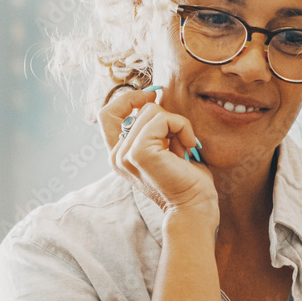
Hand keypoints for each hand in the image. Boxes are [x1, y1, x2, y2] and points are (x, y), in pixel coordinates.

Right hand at [98, 85, 217, 218]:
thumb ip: (151, 127)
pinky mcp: (139, 152)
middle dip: (166, 117)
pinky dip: (182, 126)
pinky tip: (188, 146)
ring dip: (176, 124)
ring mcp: (125, 154)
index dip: (128, 98)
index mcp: (118, 155)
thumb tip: (153, 95)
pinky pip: (163, 119)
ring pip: (151, 110)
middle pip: (138, 108)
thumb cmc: (185, 178)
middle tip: (179, 140)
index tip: (153, 95)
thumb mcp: (163, 146)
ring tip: (183, 147)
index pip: (107, 113)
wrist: (194, 205)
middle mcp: (116, 156)